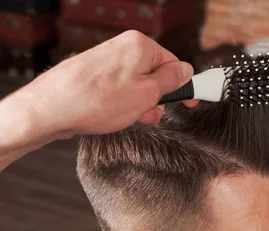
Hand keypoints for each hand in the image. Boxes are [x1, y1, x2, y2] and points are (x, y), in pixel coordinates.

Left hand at [4, 30, 196, 142]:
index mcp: (140, 46)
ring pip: (138, 85)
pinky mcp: (95, 74)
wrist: (50, 108)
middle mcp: (123, 48)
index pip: (175, 65)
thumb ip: (171, 81)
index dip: (183, 87)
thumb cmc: (96, 101)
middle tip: (148, 115)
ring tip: (127, 118)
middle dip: (156, 100)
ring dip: (140, 105)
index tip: (190, 103)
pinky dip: (123, 104)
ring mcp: (107, 61)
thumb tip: (186, 71)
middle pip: (156, 76)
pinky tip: (113, 115)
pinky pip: (120, 89)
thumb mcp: (147, 94)